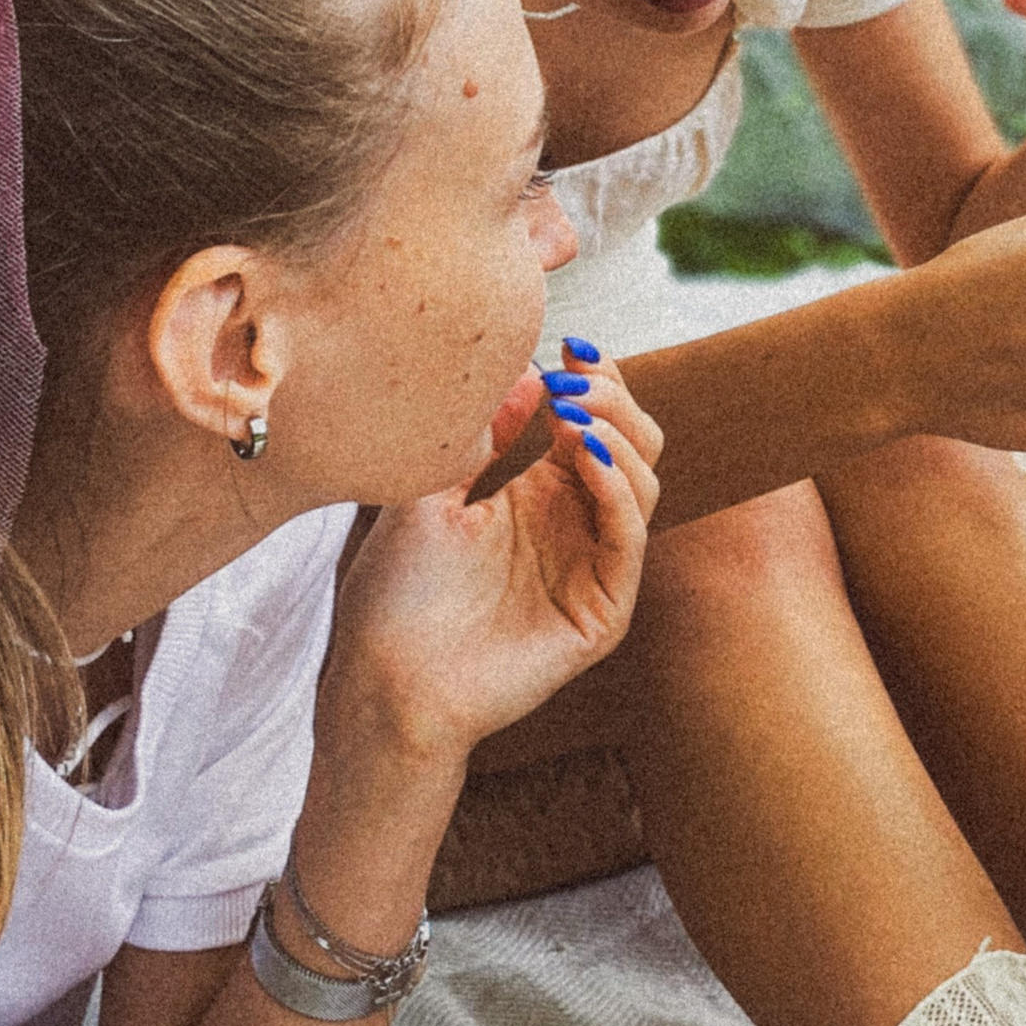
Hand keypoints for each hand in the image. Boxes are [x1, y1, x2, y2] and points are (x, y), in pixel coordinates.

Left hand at [324, 351, 662, 763]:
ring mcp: (592, 568)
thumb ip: (482, 435)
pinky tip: (587, 459)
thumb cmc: (395, 594)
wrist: (382, 680)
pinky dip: (618, 492)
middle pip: (633, 442)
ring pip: (643, 482)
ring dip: (616, 436)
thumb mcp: (432, 490)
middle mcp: (575, 524)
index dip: (593, 381)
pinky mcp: (600, 612)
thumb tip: (525, 372)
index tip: (567, 346)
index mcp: (540, 493)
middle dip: (611, 400)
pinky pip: (629, 541)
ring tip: (571, 416)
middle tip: (571, 380)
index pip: (595, 422)